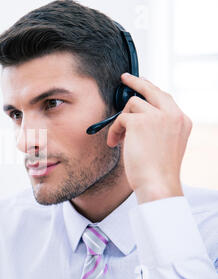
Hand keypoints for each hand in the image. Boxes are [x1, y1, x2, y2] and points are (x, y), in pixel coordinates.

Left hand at [107, 73, 192, 203]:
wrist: (157, 183)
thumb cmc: (157, 171)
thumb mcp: (164, 144)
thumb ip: (156, 127)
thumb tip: (133, 116)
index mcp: (182, 121)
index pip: (165, 98)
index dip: (151, 90)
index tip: (141, 84)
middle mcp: (173, 115)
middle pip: (152, 89)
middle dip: (136, 81)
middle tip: (124, 78)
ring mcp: (157, 116)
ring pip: (132, 104)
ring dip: (121, 121)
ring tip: (119, 138)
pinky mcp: (140, 121)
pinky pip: (120, 118)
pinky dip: (113, 130)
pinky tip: (114, 143)